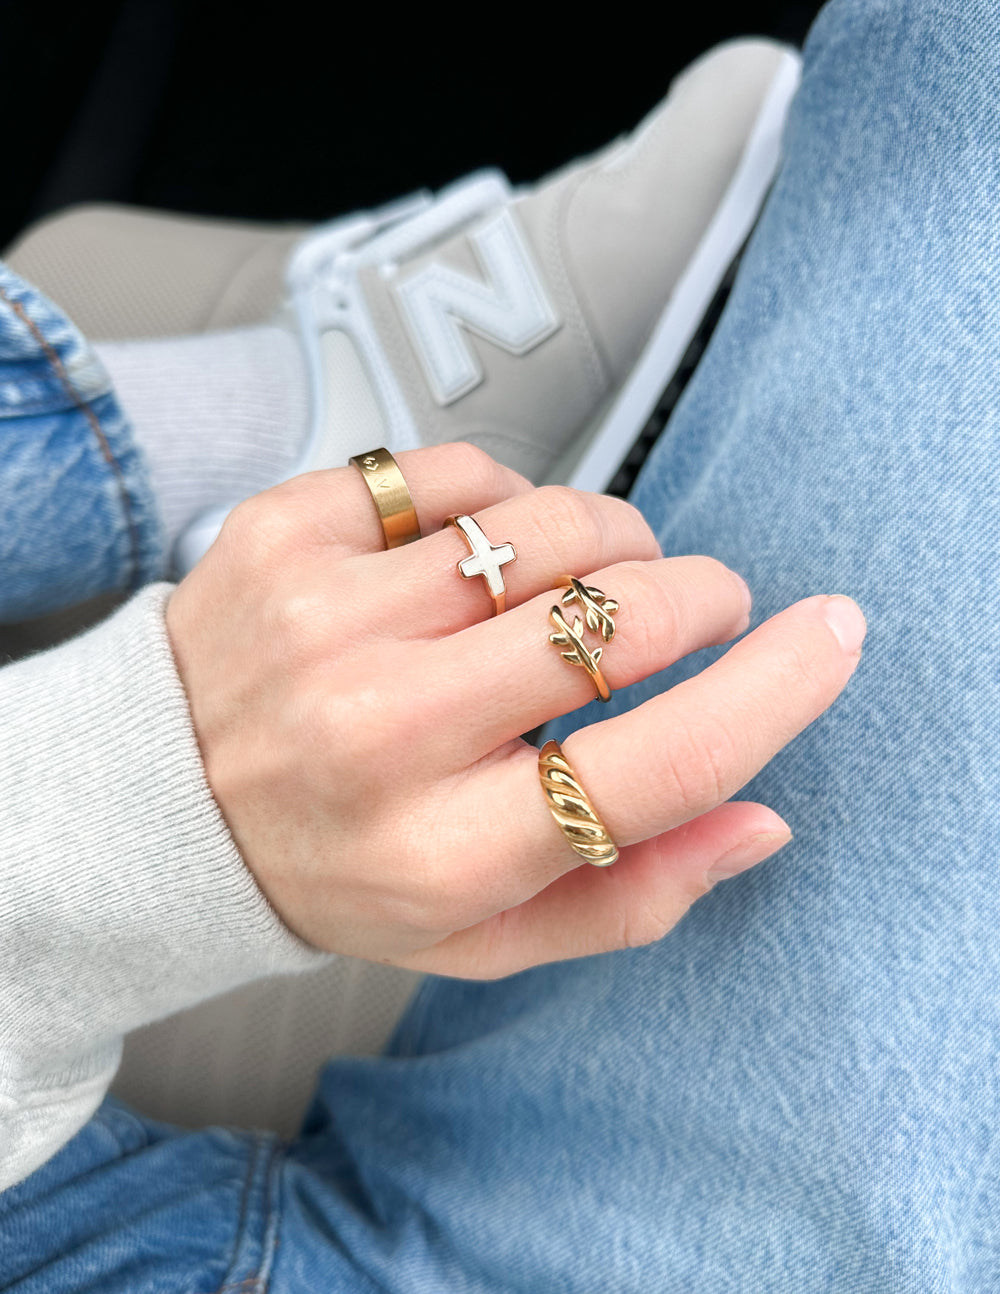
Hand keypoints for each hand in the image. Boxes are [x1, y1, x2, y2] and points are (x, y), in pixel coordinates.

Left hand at [165, 443, 864, 977]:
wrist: (161, 802)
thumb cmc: (343, 871)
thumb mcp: (483, 933)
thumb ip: (631, 894)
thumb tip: (762, 818)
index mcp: (442, 851)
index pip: (655, 766)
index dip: (772, 692)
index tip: (829, 636)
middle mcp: (381, 732)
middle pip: (618, 618)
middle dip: (699, 596)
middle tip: (698, 608)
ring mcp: (325, 618)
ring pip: (551, 525)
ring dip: (613, 540)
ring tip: (585, 584)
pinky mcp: (285, 530)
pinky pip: (460, 471)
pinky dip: (508, 502)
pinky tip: (483, 555)